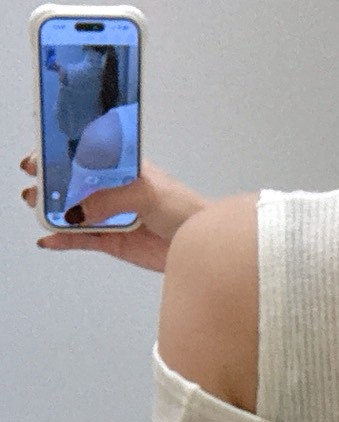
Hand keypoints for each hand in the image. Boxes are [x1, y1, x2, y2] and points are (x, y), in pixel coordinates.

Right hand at [19, 154, 208, 272]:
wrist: (200, 245)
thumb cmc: (184, 210)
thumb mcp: (146, 194)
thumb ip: (111, 199)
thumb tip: (79, 210)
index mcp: (121, 167)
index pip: (85, 155)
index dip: (61, 155)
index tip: (41, 157)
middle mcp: (112, 189)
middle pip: (74, 183)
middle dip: (51, 183)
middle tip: (34, 184)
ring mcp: (110, 215)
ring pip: (75, 212)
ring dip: (53, 210)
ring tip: (37, 209)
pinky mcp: (112, 241)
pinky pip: (82, 240)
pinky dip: (64, 239)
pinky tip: (48, 239)